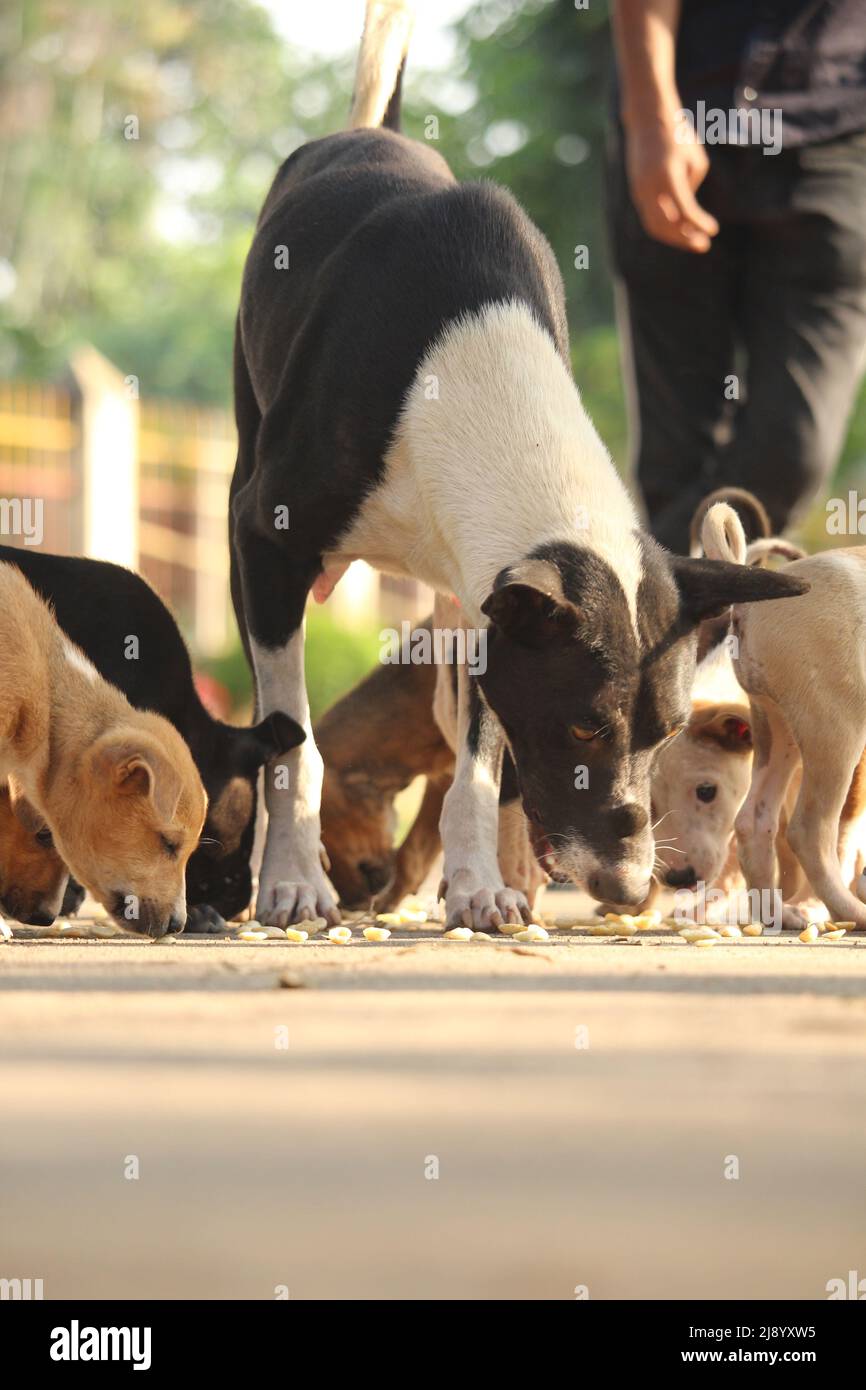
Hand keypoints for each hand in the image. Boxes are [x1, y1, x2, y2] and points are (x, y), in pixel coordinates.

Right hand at [624, 115, 718, 252]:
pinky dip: (666, 227)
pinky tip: (681, 228)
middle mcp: (650, 186)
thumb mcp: (695, 161)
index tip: (713, 230)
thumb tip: (687, 214)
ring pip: (655, 226)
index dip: (699, 224)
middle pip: (666, 225)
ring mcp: (639, 191)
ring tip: (694, 240)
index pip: (684, 210)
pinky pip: (650, 217)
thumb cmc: (678, 137)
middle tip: (704, 245)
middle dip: (685, 239)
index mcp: (668, 175)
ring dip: (674, 237)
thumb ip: (691, 190)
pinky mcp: (636, 193)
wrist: (648, 120)